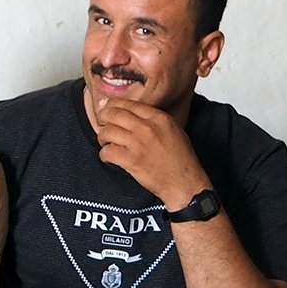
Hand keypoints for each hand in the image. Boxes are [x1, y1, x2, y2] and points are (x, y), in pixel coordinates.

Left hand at [91, 96, 209, 207]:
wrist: (185, 184)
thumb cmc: (181, 160)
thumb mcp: (173, 131)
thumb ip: (154, 120)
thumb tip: (131, 114)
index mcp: (159, 118)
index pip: (128, 104)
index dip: (112, 105)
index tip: (107, 108)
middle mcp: (148, 128)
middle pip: (113, 114)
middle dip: (103, 118)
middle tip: (101, 123)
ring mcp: (139, 144)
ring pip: (107, 132)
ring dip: (103, 138)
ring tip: (106, 143)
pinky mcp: (132, 161)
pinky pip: (107, 152)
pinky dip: (104, 155)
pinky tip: (109, 157)